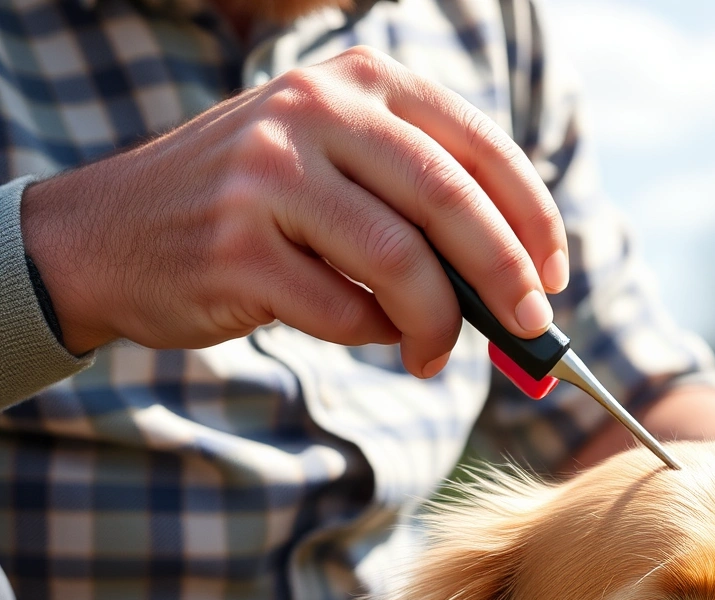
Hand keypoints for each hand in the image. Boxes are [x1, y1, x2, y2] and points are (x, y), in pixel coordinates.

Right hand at [20, 46, 566, 375]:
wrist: (107, 234)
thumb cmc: (254, 207)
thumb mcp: (337, 165)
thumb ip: (423, 200)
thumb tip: (526, 281)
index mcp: (358, 81)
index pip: (480, 146)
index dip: (534, 218)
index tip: (555, 275)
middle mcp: (315, 111)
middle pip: (453, 201)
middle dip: (507, 276)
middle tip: (528, 329)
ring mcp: (270, 175)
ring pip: (404, 263)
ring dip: (438, 323)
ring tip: (434, 352)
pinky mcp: (238, 245)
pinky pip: (344, 309)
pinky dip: (371, 333)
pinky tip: (364, 332)